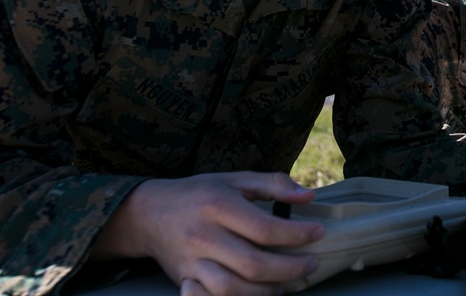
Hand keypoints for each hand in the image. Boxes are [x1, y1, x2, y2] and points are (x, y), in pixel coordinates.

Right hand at [91, 171, 323, 294]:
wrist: (148, 214)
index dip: (297, 234)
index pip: (265, 229)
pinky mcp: (184, 281)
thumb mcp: (234, 180)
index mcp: (218, 206)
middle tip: (310, 264)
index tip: (318, 233)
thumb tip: (309, 196)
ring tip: (285, 283)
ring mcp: (192, 263)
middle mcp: (204, 237)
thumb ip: (273, 184)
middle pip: (253, 264)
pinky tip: (256, 293)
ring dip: (266, 292)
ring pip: (232, 290)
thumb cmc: (198, 193)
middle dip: (289, 269)